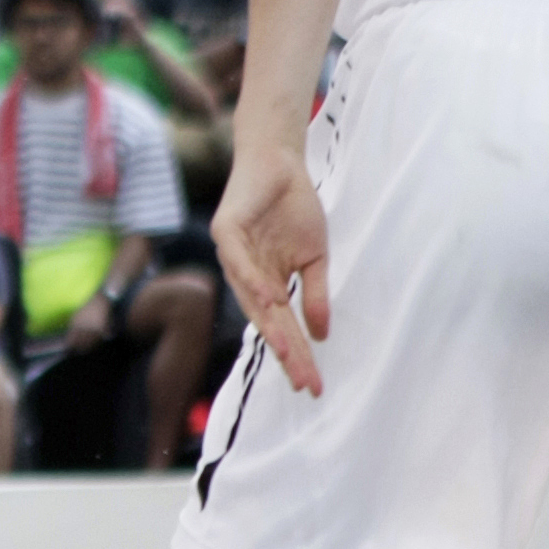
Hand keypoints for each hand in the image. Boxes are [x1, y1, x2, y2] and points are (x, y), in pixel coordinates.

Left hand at [214, 146, 328, 395]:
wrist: (280, 162)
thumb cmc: (294, 210)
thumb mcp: (315, 258)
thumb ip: (315, 294)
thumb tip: (322, 334)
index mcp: (265, 285)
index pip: (282, 327)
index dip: (297, 355)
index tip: (313, 385)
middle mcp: (245, 276)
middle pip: (267, 321)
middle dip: (287, 352)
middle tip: (304, 382)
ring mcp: (233, 255)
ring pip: (250, 297)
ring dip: (270, 324)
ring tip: (288, 353)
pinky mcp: (226, 230)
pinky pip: (238, 260)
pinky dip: (254, 280)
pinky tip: (271, 300)